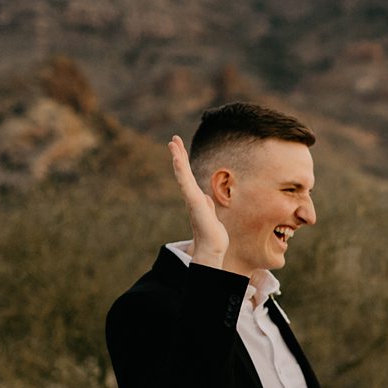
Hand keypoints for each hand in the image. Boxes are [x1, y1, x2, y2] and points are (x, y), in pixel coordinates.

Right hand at [168, 135, 228, 268]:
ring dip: (178, 158)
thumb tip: (205, 198)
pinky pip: (186, 183)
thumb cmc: (213, 235)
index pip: (188, 176)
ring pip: (183, 175)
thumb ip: (207, 205)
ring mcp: (191, 199)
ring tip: (173, 143)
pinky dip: (181, 171)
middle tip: (173, 138)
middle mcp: (191, 196)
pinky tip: (178, 160)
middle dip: (179, 154)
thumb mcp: (211, 214)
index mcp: (196, 198)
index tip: (179, 148)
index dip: (183, 162)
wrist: (212, 249)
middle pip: (183, 172)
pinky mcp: (194, 202)